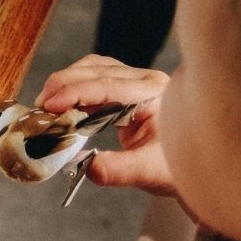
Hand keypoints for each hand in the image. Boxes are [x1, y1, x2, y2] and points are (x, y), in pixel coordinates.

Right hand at [38, 53, 175, 194]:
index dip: (74, 93)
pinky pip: (97, 77)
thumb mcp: (151, 172)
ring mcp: (137, 82)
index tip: (49, 105)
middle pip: (96, 70)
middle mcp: (146, 81)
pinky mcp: (128, 88)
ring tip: (47, 104)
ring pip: (94, 69)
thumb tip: (88, 168)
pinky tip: (64, 104)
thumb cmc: (178, 167)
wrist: (199, 167)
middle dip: (64, 85)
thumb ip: (119, 170)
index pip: (107, 85)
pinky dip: (76, 86)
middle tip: (40, 107)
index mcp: (154, 94)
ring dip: (67, 82)